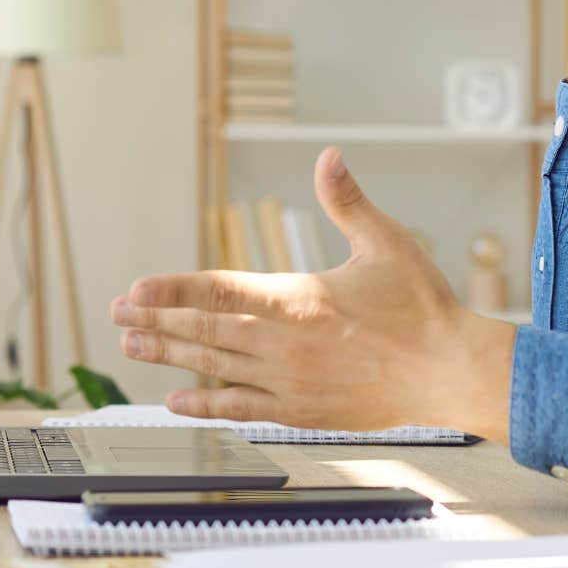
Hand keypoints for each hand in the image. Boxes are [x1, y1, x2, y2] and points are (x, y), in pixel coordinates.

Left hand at [109, 147, 516, 440]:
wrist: (450, 372)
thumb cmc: (423, 309)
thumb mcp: (386, 243)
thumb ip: (348, 201)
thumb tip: (328, 157)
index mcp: (298, 299)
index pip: (218, 291)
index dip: (172, 291)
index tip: (136, 289)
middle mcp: (283, 344)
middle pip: (203, 332)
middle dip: (155, 320)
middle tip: (118, 313)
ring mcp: (289, 382)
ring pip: (213, 368)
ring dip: (168, 356)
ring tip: (130, 345)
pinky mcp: (301, 411)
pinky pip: (239, 408)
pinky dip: (204, 404)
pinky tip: (176, 399)